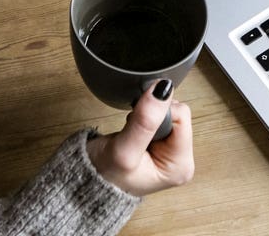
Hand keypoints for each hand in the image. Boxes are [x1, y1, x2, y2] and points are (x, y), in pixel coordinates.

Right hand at [86, 80, 193, 196]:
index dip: (157, 112)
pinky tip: (134, 131)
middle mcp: (181, 160)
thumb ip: (144, 121)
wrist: (86, 180)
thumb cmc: (104, 175)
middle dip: (153, 116)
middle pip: (177, 114)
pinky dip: (145, 119)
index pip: (182, 116)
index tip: (138, 123)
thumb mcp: (123, 150)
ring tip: (132, 133)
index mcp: (180, 167)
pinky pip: (160, 117)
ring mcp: (172, 152)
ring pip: (168, 113)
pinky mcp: (162, 144)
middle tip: (134, 131)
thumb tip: (162, 89)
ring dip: (148, 117)